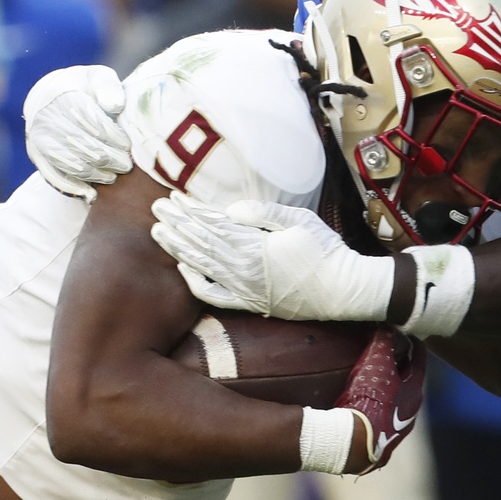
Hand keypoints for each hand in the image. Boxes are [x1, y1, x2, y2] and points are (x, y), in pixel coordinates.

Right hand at [23, 65, 131, 202]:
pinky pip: (54, 176)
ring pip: (69, 162)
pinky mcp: (37, 155)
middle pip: (80, 144)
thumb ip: (108, 87)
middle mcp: (45, 117)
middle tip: (127, 165)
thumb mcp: (98, 77)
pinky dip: (73, 187)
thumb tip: (114, 106)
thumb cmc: (84, 87)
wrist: (51, 97)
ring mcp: (39, 138)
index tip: (127, 144)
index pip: (87, 118)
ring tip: (114, 176)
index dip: (110, 134)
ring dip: (94, 174)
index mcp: (61, 93)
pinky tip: (91, 194)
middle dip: (107, 157)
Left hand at [149, 193, 393, 321]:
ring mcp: (242, 288)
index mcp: (253, 246)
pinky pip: (213, 295)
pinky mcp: (248, 302)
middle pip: (201, 242)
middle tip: (157, 208)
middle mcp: (242, 269)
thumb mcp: (300, 221)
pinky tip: (182, 269)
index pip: (213, 224)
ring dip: (178, 247)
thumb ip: (264, 213)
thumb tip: (231, 209)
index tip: (174, 198)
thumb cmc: (325, 252)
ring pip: (201, 265)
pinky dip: (195, 282)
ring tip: (160, 232)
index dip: (191, 210)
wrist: (343, 290)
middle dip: (177, 223)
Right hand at [339, 327, 425, 474]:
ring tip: (375, 382)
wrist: (355, 442)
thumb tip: (386, 326)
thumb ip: (383, 342)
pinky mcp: (380, 444)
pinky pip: (381, 421)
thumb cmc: (370, 398)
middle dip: (401, 370)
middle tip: (391, 356)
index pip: (420, 361)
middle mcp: (410, 413)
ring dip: (388, 392)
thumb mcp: (376, 363)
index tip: (411, 335)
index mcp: (415, 391)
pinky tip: (363, 409)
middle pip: (409, 384)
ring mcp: (396, 431)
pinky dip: (376, 410)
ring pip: (396, 404)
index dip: (415, 346)